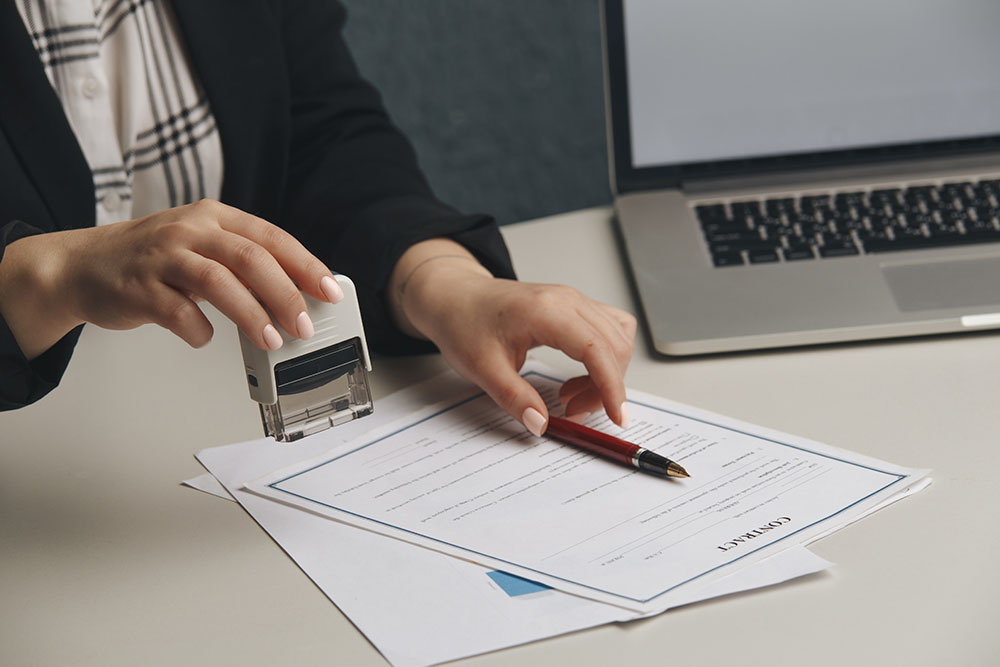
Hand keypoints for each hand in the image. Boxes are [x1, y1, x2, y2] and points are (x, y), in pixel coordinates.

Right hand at [0, 200, 342, 358]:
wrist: (80, 266)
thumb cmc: (152, 260)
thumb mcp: (201, 245)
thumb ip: (244, 262)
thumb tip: (298, 295)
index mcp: (214, 217)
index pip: (272, 237)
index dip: (306, 265)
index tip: (330, 292)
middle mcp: (190, 231)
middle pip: (251, 258)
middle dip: (285, 295)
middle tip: (305, 326)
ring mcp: (162, 257)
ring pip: (219, 282)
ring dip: (251, 314)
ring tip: (271, 340)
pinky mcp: (139, 288)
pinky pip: (178, 313)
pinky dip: (198, 330)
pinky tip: (204, 338)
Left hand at [390, 239, 636, 434]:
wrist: (455, 296)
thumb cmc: (465, 322)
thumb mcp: (482, 367)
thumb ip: (514, 398)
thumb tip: (540, 424)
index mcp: (545, 311)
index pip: (597, 349)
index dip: (612, 386)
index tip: (617, 417)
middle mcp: (567, 300)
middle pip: (615, 345)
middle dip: (606, 388)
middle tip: (574, 413)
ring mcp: (573, 300)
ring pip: (617, 338)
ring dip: (606, 374)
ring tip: (572, 396)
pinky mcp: (574, 307)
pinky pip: (608, 331)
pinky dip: (604, 359)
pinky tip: (579, 376)